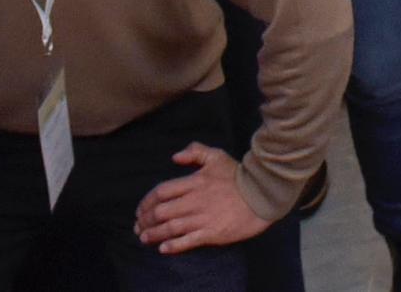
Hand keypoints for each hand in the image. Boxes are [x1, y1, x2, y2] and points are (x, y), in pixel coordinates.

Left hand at [137, 146, 271, 251]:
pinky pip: (187, 241)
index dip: (146, 202)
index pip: (161, 192)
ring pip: (170, 228)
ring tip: (144, 238)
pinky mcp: (211, 233)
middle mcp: (194, 201)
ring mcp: (202, 218)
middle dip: (145, 221)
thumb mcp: (217, 156)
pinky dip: (173, 246)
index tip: (140, 210)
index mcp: (194, 182)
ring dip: (154, 234)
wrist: (261, 195)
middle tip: (138, 227)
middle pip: (161, 212)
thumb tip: (175, 157)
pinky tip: (163, 248)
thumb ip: (195, 152)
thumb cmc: (238, 175)